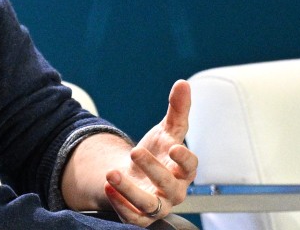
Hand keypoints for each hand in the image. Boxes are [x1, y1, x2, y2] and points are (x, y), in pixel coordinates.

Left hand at [104, 80, 197, 225]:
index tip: (174, 148)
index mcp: (182, 170)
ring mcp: (156, 205)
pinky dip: (120, 203)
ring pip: (148, 204)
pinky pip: (132, 216)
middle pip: (168, 185)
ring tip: (112, 174)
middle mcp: (172, 191)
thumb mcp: (166, 131)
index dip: (185, 159)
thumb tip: (183, 83)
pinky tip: (107, 186)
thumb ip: (177, 110)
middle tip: (135, 151)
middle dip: (153, 170)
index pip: (191, 168)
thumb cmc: (157, 154)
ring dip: (129, 190)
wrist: (136, 175)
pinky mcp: (139, 215)